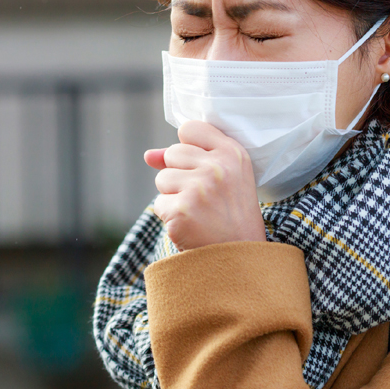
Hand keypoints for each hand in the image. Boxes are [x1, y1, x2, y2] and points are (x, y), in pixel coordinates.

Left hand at [144, 120, 265, 250]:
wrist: (241, 260)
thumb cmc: (231, 215)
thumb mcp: (224, 179)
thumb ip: (188, 159)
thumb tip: (148, 155)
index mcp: (233, 153)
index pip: (191, 128)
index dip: (188, 147)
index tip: (200, 167)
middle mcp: (217, 167)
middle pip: (173, 153)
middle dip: (180, 175)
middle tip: (204, 198)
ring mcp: (199, 188)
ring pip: (162, 178)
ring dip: (174, 197)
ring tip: (199, 212)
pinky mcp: (181, 210)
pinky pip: (159, 204)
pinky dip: (171, 218)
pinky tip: (192, 226)